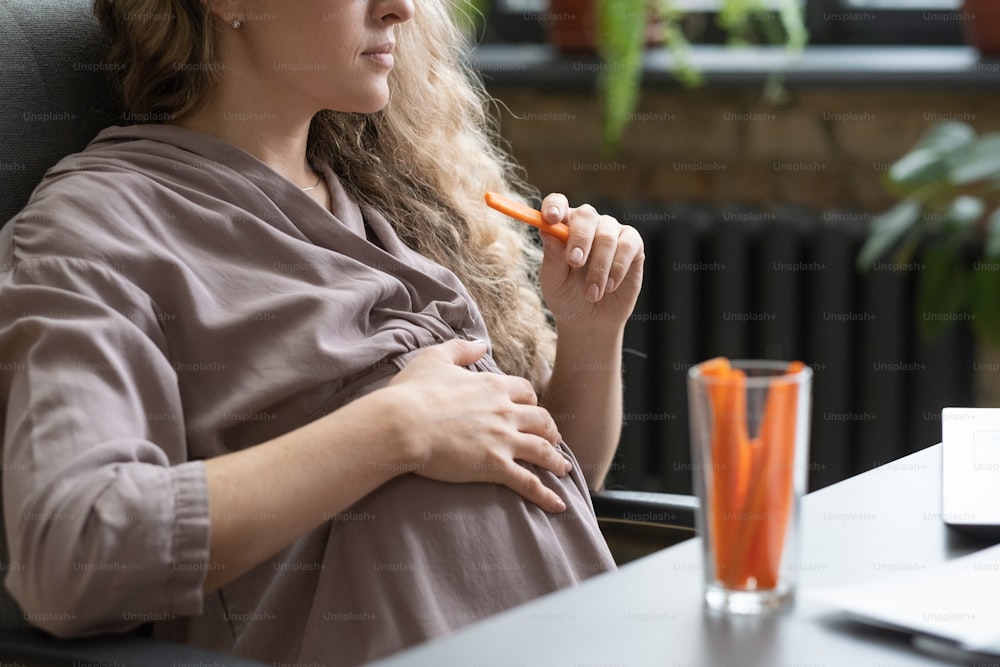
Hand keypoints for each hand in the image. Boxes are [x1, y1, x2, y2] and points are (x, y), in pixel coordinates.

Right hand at [386, 339, 571, 512]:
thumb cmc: (413, 392)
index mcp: (493, 386)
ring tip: (563, 468)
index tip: (530, 409)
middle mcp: (505, 411)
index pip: (525, 392)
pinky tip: (558, 506)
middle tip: (553, 439)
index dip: (530, 401)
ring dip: (556, 460)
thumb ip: (461, 349)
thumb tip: (480, 344)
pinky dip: (546, 495)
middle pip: (541, 420)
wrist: (403, 424)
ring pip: (542, 450)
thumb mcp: (435, 358)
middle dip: (550, 430)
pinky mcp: (495, 466)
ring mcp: (503, 440)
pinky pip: (528, 482)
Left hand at [537, 193, 644, 332]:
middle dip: (580, 239)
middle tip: (574, 262)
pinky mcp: (633, 245)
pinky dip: (617, 268)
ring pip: (607, 236)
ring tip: (592, 294)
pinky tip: (609, 286)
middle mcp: (588, 224)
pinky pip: (628, 246)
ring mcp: (611, 232)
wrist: (590, 320)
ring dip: (598, 267)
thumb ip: (551, 256)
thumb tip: (547, 230)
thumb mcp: (553, 281)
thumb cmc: (567, 296)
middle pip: (586, 216)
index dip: (555, 206)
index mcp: (562, 226)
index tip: (551, 219)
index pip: (558, 204)